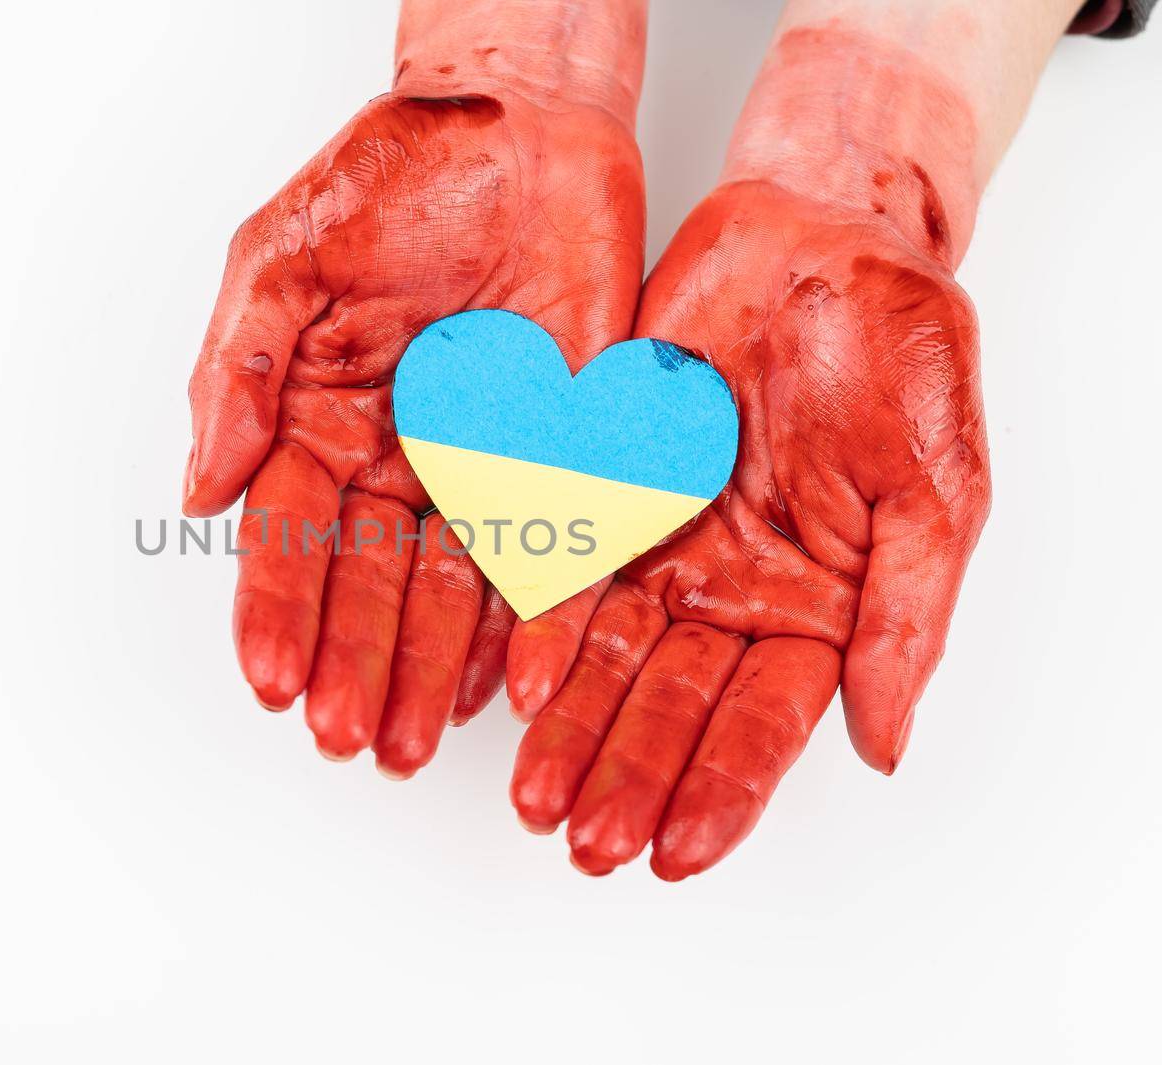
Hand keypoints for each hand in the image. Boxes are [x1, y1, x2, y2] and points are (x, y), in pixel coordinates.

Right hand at [185, 87, 644, 771]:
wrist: (516, 127)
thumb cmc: (386, 183)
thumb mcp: (281, 264)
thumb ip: (240, 375)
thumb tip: (203, 489)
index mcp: (316, 427)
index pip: (289, 538)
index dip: (278, 611)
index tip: (273, 680)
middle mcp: (393, 464)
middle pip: (370, 584)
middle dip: (359, 662)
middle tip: (353, 737)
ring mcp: (479, 466)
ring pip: (454, 588)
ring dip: (433, 666)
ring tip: (416, 738)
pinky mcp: (562, 456)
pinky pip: (552, 546)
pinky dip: (535, 614)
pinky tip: (513, 679)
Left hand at [506, 176, 989, 876]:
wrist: (823, 239)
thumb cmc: (902, 357)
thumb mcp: (933, 494)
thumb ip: (905, 620)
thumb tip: (883, 743)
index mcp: (812, 608)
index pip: (762, 722)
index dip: (720, 789)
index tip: (675, 850)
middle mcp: (725, 592)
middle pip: (668, 706)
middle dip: (625, 775)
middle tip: (584, 842)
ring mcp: (658, 543)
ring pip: (603, 656)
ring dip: (569, 727)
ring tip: (535, 796)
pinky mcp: (598, 483)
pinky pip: (560, 562)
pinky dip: (536, 620)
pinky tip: (511, 679)